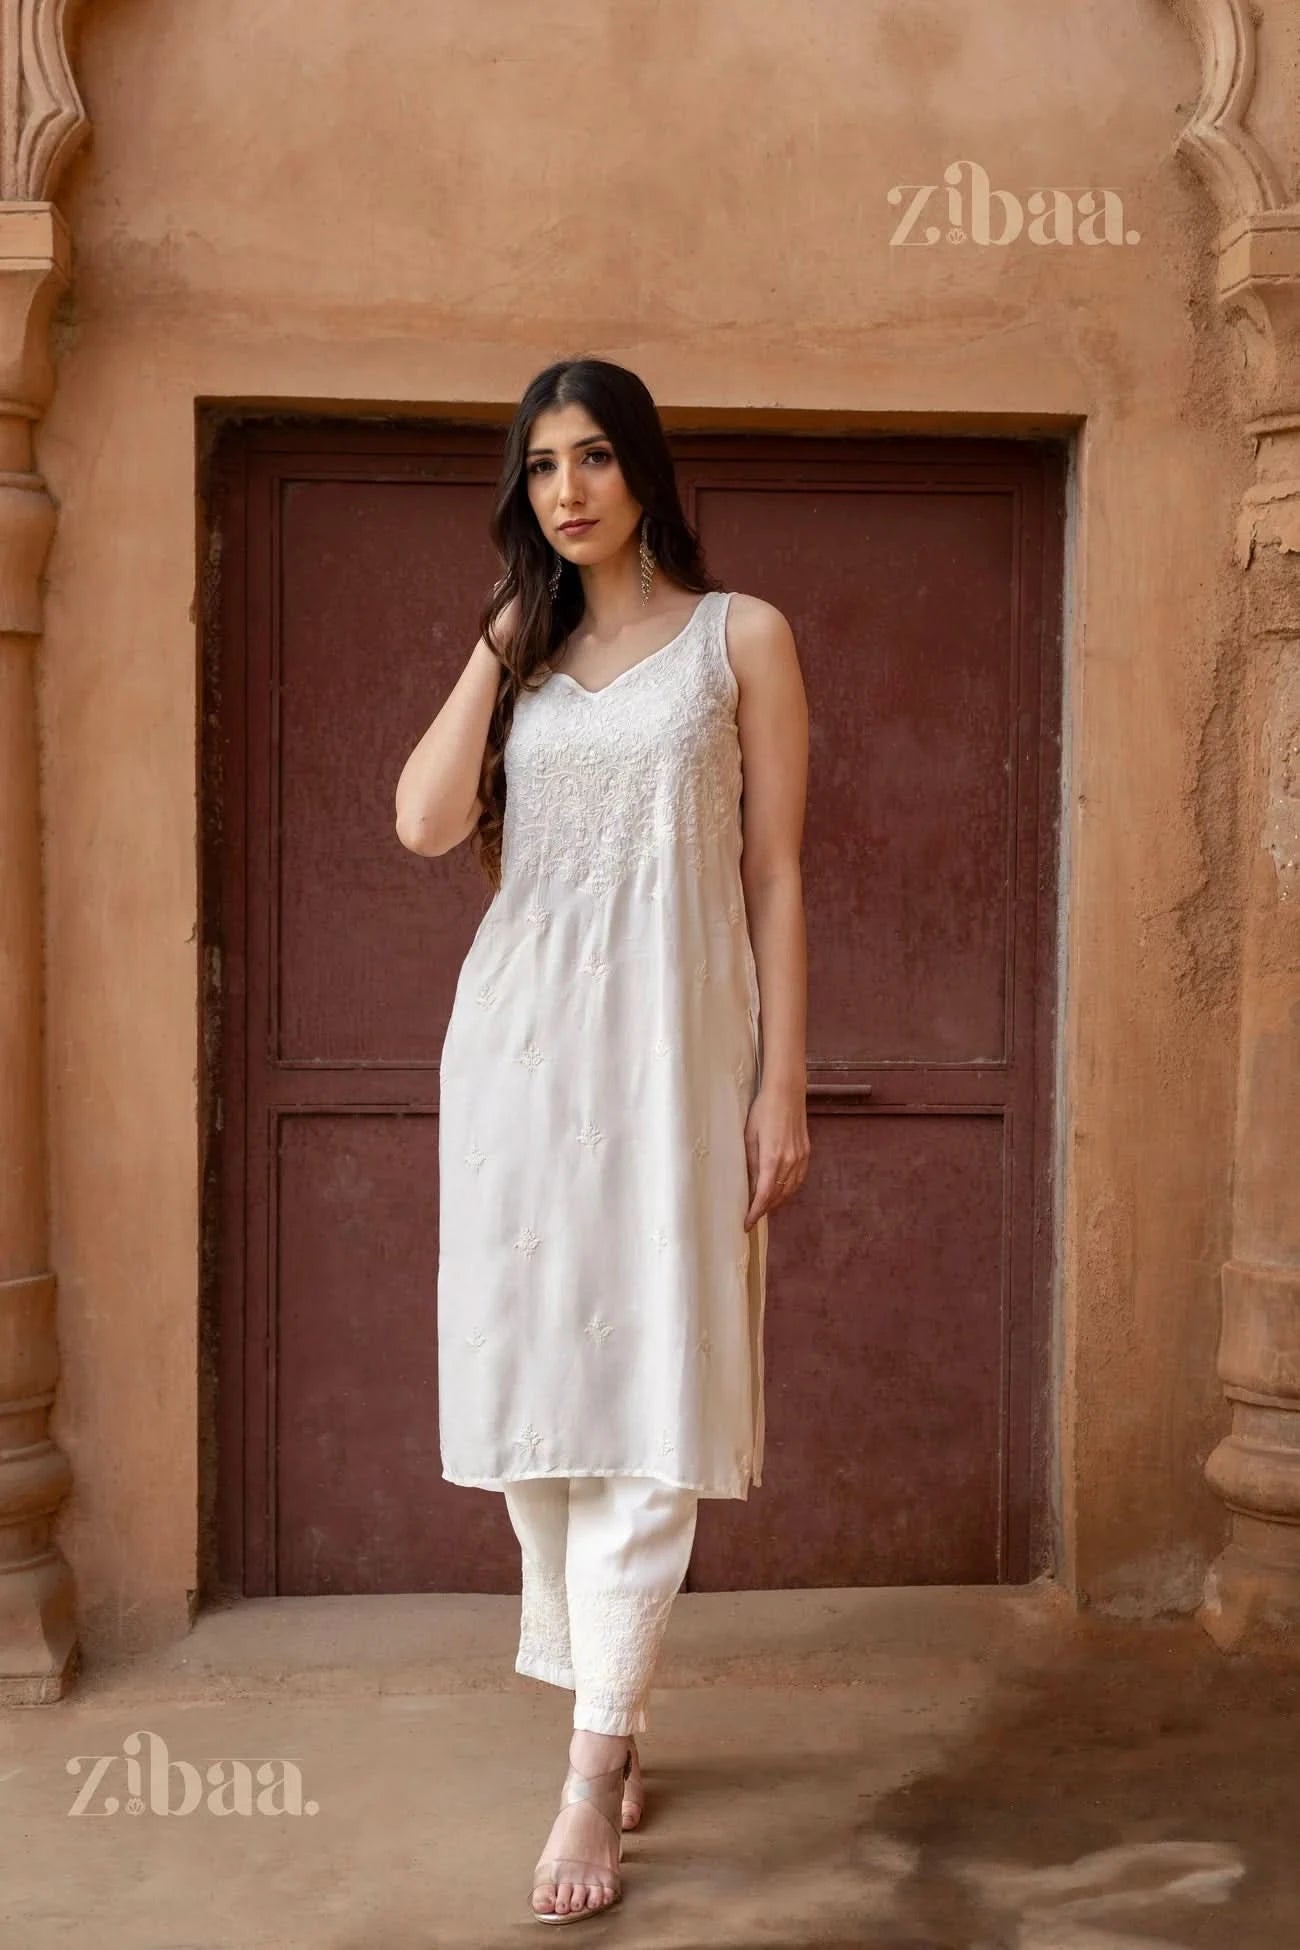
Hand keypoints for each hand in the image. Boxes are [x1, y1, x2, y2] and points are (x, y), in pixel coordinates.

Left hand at [743, 1079, 810, 1230]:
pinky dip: (789, 1190)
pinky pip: (798, 1179)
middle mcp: (790, 1161)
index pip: (764, 1195)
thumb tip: (748, 1186)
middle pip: (778, 1196)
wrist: (787, 1092)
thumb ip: (751, 1163)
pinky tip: (782, 1192)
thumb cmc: (763, 1110)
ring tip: (765, 1208)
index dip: (755, 1212)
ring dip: (778, 1202)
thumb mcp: (749, 1136)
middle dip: (765, 1209)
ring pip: (790, 1190)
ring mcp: (801, 1157)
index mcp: (772, 1158)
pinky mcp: (806, 1152)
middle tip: (752, 1217)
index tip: (747, 1224)